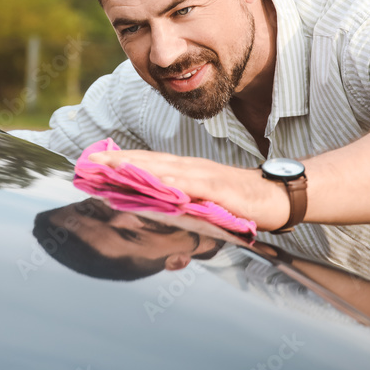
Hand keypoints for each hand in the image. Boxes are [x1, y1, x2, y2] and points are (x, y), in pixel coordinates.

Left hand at [88, 149, 293, 230]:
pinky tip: (159, 182)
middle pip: (151, 162)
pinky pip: (196, 186)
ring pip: (168, 170)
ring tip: (114, 167)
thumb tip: (154, 210)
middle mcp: (193, 168)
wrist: (279, 197)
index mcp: (187, 170)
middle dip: (120, 161)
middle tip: (91, 161)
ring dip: (140, 168)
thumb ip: (181, 202)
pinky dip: (177, 183)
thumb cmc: (240, 201)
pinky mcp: (223, 190)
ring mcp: (207, 177)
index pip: (149, 163)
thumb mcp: (204, 202)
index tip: (94, 161)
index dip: (122, 160)